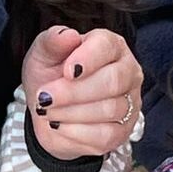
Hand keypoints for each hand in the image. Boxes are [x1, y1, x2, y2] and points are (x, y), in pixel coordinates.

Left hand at [24, 25, 143, 159]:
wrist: (47, 108)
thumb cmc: (50, 74)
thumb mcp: (43, 54)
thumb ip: (52, 41)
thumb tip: (68, 35)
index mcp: (110, 46)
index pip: (107, 47)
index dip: (87, 59)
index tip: (66, 71)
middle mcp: (127, 72)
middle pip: (112, 82)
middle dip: (73, 92)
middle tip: (45, 98)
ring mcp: (129, 103)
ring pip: (109, 110)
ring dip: (70, 113)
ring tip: (48, 111)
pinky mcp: (122, 131)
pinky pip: (105, 136)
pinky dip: (75, 133)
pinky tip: (59, 126)